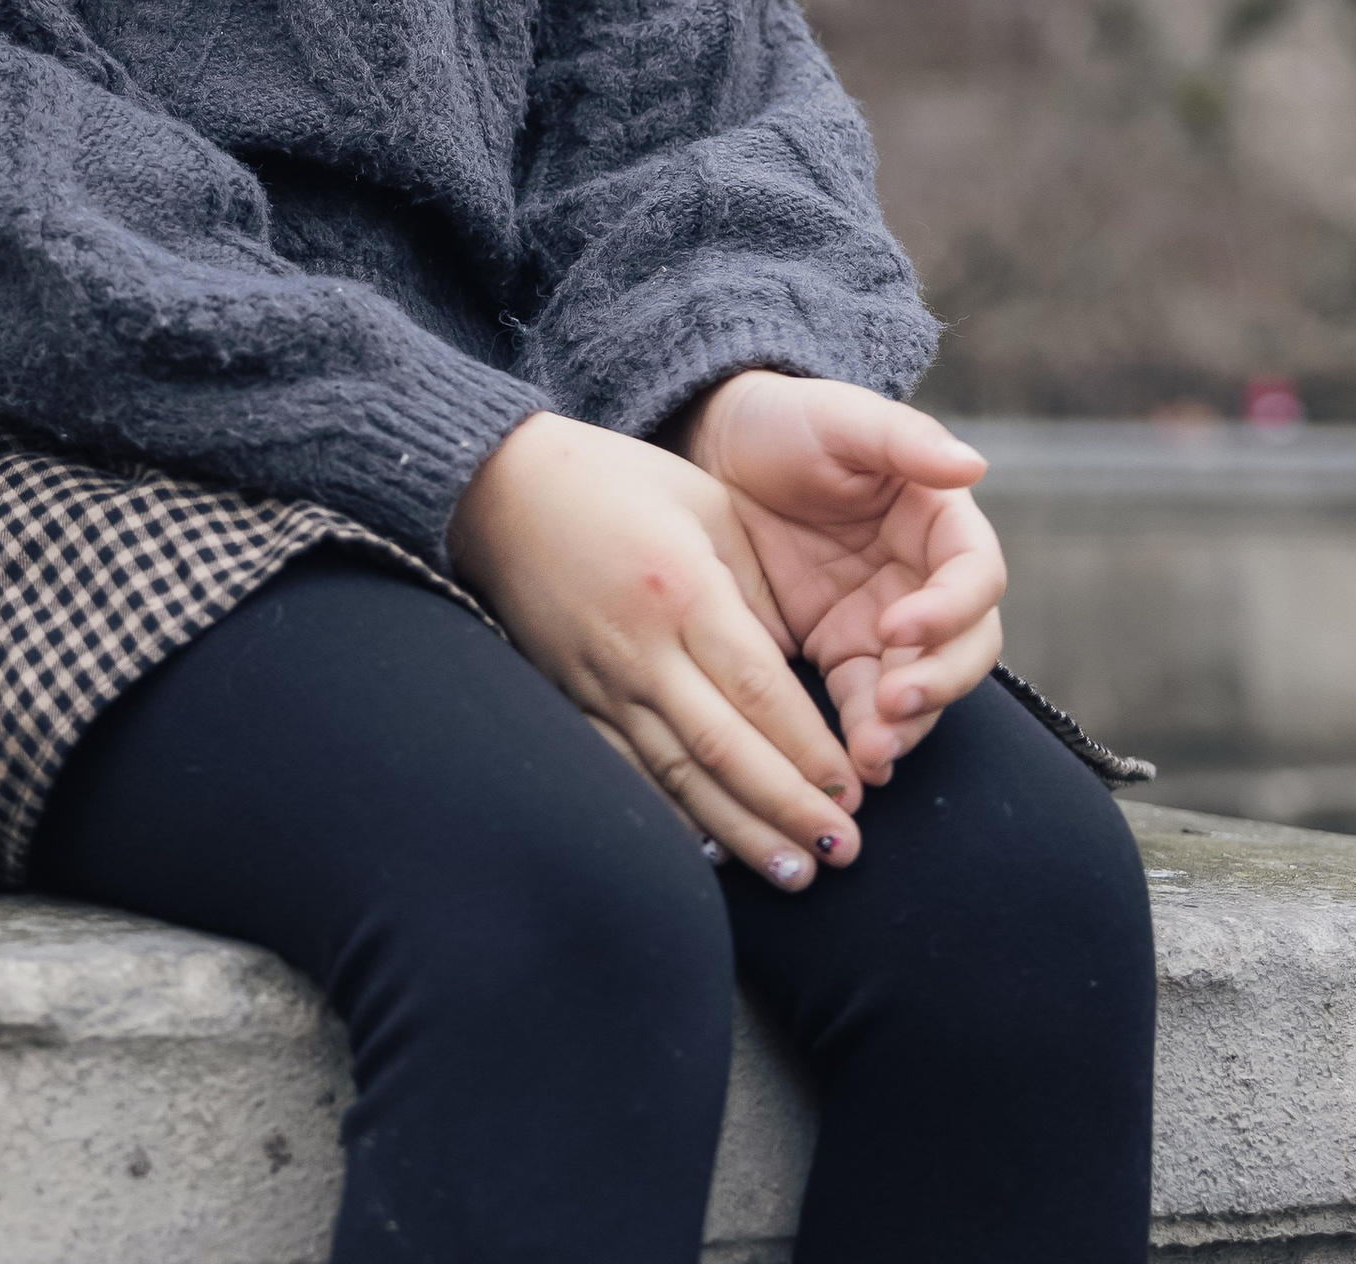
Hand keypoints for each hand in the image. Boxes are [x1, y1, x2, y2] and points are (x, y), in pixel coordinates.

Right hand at [446, 410, 864, 888]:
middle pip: (725, 747)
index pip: (759, 690)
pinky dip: (672, 816)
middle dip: (789, 808)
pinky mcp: (572, 699)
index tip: (854, 791)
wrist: (501, 488)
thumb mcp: (703, 504)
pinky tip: (713, 851)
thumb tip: (799, 663)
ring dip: (741, 830)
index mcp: (683, 589)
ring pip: (678, 774)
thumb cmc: (616, 482)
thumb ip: (753, 584)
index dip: (810, 750)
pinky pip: (628, 772)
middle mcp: (641, 647)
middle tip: (845, 852)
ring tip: (795, 873)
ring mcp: (601, 680)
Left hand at [678, 374, 1005, 785]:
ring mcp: (887, 624)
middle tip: (892, 707)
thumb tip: (973, 466)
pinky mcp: (844, 655)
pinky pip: (869, 706)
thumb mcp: (838, 418)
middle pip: (965, 647)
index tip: (900, 626)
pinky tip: (848, 762)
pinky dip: (867, 735)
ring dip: (906, 726)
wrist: (712, 454)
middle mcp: (925, 580)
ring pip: (923, 689)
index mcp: (939, 522)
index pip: (975, 576)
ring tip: (869, 753)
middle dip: (937, 683)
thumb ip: (902, 439)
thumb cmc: (784, 422)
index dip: (951, 609)